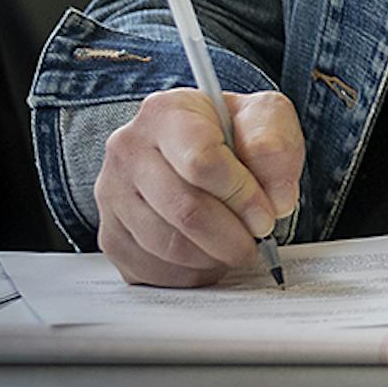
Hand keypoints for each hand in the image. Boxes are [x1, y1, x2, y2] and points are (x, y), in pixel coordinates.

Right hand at [95, 88, 302, 286]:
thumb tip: (277, 199)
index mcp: (165, 112)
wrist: (199, 144)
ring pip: (166, 245)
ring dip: (213, 256)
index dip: (242, 195)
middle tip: (257, 240)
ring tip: (237, 247)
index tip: (268, 213)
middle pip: (183, 209)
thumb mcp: (266, 117)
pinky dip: (189, 274)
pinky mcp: (110, 235)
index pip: (201, 161)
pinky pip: (149, 270)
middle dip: (232, 235)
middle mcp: (128, 151)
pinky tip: (210, 258)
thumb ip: (275, 148)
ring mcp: (112, 196)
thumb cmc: (231, 130)